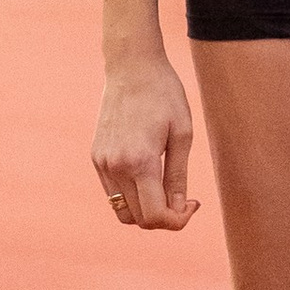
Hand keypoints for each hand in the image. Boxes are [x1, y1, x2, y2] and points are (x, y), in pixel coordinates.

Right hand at [91, 50, 198, 229]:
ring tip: (167, 190)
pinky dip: (132, 196)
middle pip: (137, 219)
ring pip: (122, 211)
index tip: (193, 204)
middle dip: (164, 218)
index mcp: (140, 162)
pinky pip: (112, 193)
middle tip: (184, 199)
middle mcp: (115, 167)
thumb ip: (178, 177)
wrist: (131, 68)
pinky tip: (150, 177)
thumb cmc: (164, 96)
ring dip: (146, 210)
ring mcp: (102, 163)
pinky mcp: (96, 157)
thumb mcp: (182, 134)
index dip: (177, 221)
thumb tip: (178, 209)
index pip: (154, 216)